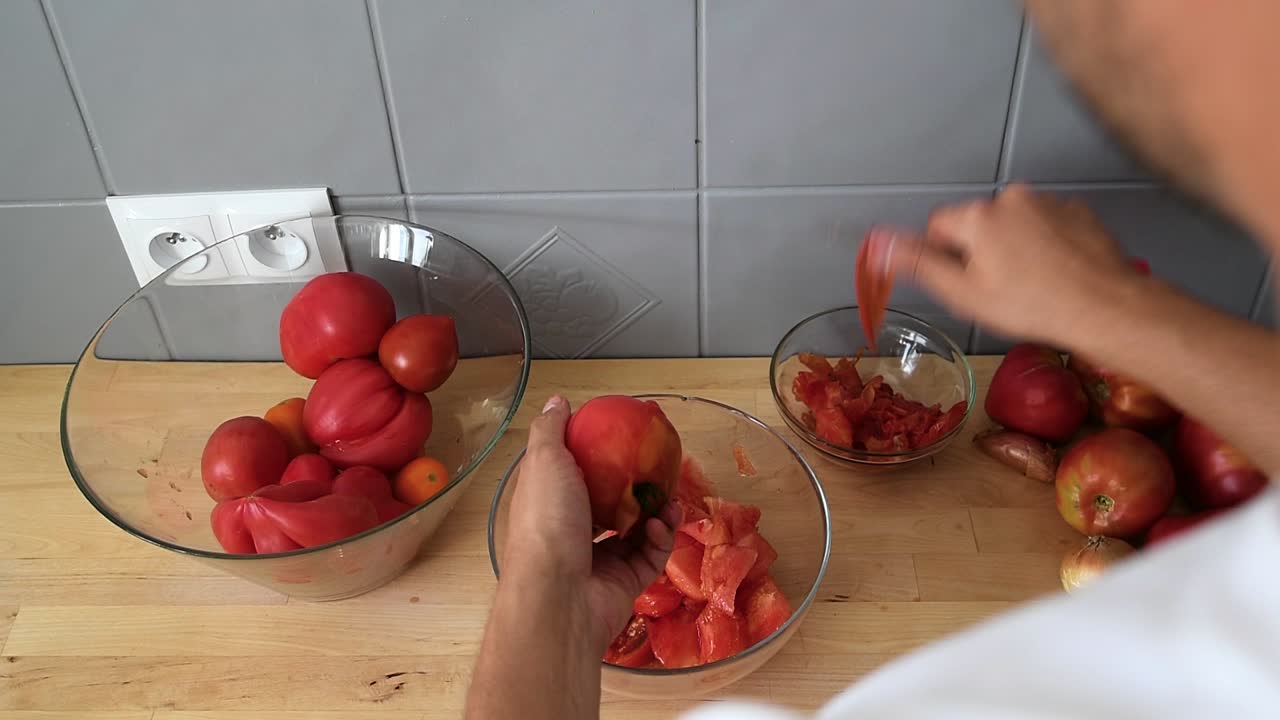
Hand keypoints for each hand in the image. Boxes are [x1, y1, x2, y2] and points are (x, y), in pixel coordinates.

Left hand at [503, 395, 680, 651]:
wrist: (559, 595)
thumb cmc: (547, 522)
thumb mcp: (544, 462)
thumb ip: (550, 431)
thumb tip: (558, 401)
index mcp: (550, 502)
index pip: (573, 474)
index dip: (595, 455)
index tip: (621, 436)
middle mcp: (572, 530)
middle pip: (609, 502)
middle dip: (635, 485)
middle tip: (659, 467)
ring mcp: (599, 559)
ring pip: (635, 529)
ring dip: (655, 511)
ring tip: (670, 496)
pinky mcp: (625, 581)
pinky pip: (651, 554)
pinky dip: (661, 537)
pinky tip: (663, 523)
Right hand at [889, 185, 1144, 345]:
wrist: (1104, 306)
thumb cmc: (1034, 306)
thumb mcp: (964, 294)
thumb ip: (918, 264)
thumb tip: (878, 245)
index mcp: (979, 216)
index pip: (938, 225)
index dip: (945, 257)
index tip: (965, 280)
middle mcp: (1012, 199)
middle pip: (977, 223)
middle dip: (981, 250)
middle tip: (998, 288)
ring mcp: (1048, 202)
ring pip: (1012, 224)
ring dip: (1014, 247)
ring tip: (1031, 283)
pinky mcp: (1076, 211)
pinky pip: (1045, 225)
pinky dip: (1044, 244)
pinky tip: (1054, 273)